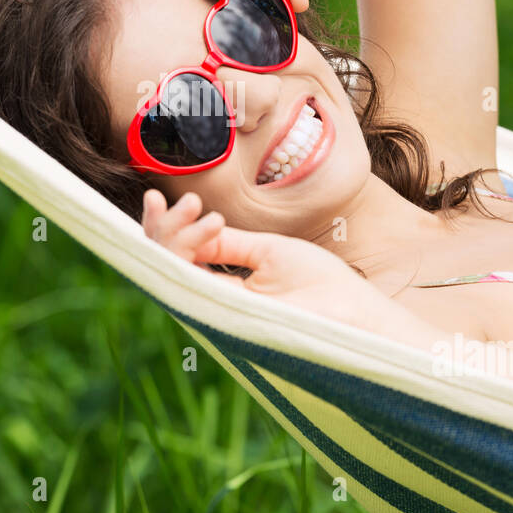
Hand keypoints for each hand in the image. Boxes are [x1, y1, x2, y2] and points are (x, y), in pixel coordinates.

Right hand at [141, 189, 375, 328]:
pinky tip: (209, 222)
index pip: (177, 259)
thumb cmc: (320, 284)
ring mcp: (215, 309)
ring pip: (167, 269)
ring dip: (172, 231)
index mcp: (222, 288)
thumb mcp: (267, 250)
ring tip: (196, 206)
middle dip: (160, 225)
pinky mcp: (223, 316)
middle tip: (178, 199)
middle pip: (163, 263)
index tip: (165, 197)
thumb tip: (194, 228)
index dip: (164, 227)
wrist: (352, 310)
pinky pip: (187, 281)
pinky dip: (188, 247)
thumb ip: (226, 243)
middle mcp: (211, 301)